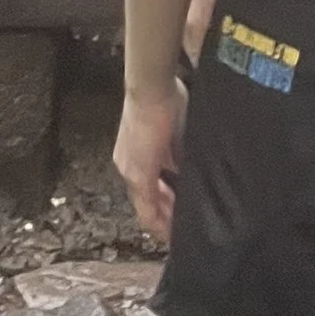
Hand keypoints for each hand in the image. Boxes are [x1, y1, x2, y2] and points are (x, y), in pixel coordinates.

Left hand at [114, 82, 182, 241]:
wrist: (152, 85)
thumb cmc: (165, 97)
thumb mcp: (175, 131)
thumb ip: (177, 153)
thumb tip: (187, 172)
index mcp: (136, 155)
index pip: (148, 189)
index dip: (163, 207)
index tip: (179, 217)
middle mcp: (127, 166)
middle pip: (146, 202)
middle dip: (166, 216)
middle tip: (182, 230)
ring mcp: (129, 170)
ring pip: (146, 205)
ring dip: (164, 217)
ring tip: (180, 230)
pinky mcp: (138, 173)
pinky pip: (148, 205)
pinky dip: (161, 217)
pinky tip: (174, 227)